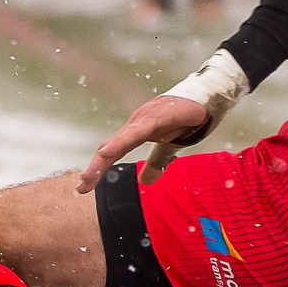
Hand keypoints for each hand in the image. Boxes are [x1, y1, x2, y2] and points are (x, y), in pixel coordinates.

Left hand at [76, 96, 211, 191]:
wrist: (205, 98)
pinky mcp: (160, 115)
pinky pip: (140, 129)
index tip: (83, 188)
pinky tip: (113, 148)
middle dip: (96, 168)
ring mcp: (146, 118)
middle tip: (82, 187)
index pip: (112, 153)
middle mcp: (136, 124)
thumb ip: (156, 161)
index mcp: (136, 132)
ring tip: (92, 171)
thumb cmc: (184, 118)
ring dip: (107, 154)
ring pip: (122, 139)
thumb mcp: (169, 145)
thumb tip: (144, 181)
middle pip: (111, 148)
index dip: (98, 170)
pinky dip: (125, 139)